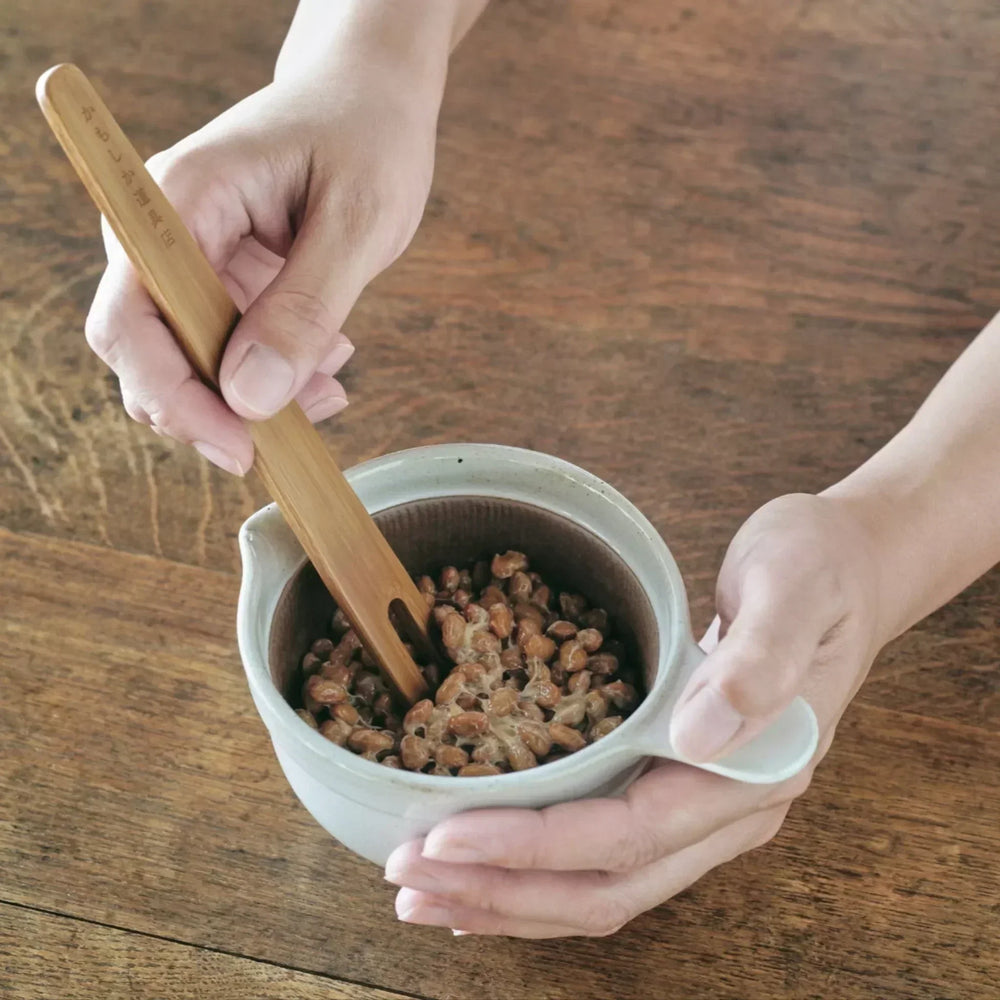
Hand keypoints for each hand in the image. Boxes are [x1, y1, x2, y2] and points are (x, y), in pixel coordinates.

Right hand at [84, 42, 444, 473]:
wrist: (373, 99)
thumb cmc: (367, 134)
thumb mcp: (356, 220)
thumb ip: (305, 308)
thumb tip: (250, 397)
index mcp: (180, 200)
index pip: (132, 317)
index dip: (172, 395)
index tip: (238, 446)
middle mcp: (166, 233)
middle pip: (147, 354)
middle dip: (216, 409)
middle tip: (298, 430)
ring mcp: (191, 260)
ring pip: (191, 364)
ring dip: (256, 398)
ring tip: (331, 384)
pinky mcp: (221, 281)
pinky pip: (228, 351)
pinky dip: (274, 377)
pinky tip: (327, 365)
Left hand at [385, 493, 886, 936]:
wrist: (847, 571)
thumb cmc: (819, 570)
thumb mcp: (793, 590)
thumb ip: (756, 661)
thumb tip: (700, 730)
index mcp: (755, 770)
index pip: (627, 834)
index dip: (531, 845)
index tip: (445, 836)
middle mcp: (730, 810)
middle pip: (604, 886)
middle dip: (501, 889)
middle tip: (409, 878)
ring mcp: (706, 809)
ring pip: (601, 888)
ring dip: (509, 896)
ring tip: (425, 891)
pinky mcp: (680, 790)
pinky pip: (605, 857)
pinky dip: (538, 873)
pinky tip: (484, 871)